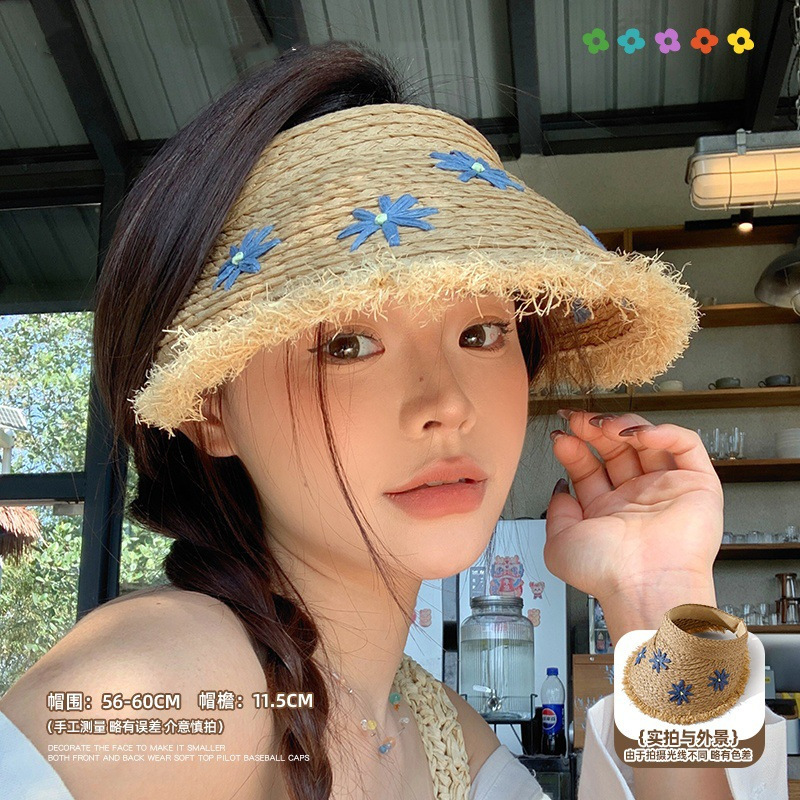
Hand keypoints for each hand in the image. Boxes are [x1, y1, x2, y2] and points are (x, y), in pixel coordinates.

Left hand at [545, 411, 722, 634]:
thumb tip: (559, 490)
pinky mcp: (697, 485)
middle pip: (615, 449)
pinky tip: (638, 434)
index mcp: (606, 511)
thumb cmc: (606, 573)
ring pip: (648, 441)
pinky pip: (686, 446)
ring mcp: (666, 490)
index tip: (559, 435)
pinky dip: (664, 432)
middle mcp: (635, 499)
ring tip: (604, 425)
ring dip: (624, 425)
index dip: (574, 447)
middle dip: (594, 430)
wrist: (643, 585)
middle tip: (578, 420)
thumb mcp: (559, 542)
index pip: (589, 467)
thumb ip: (555, 512)